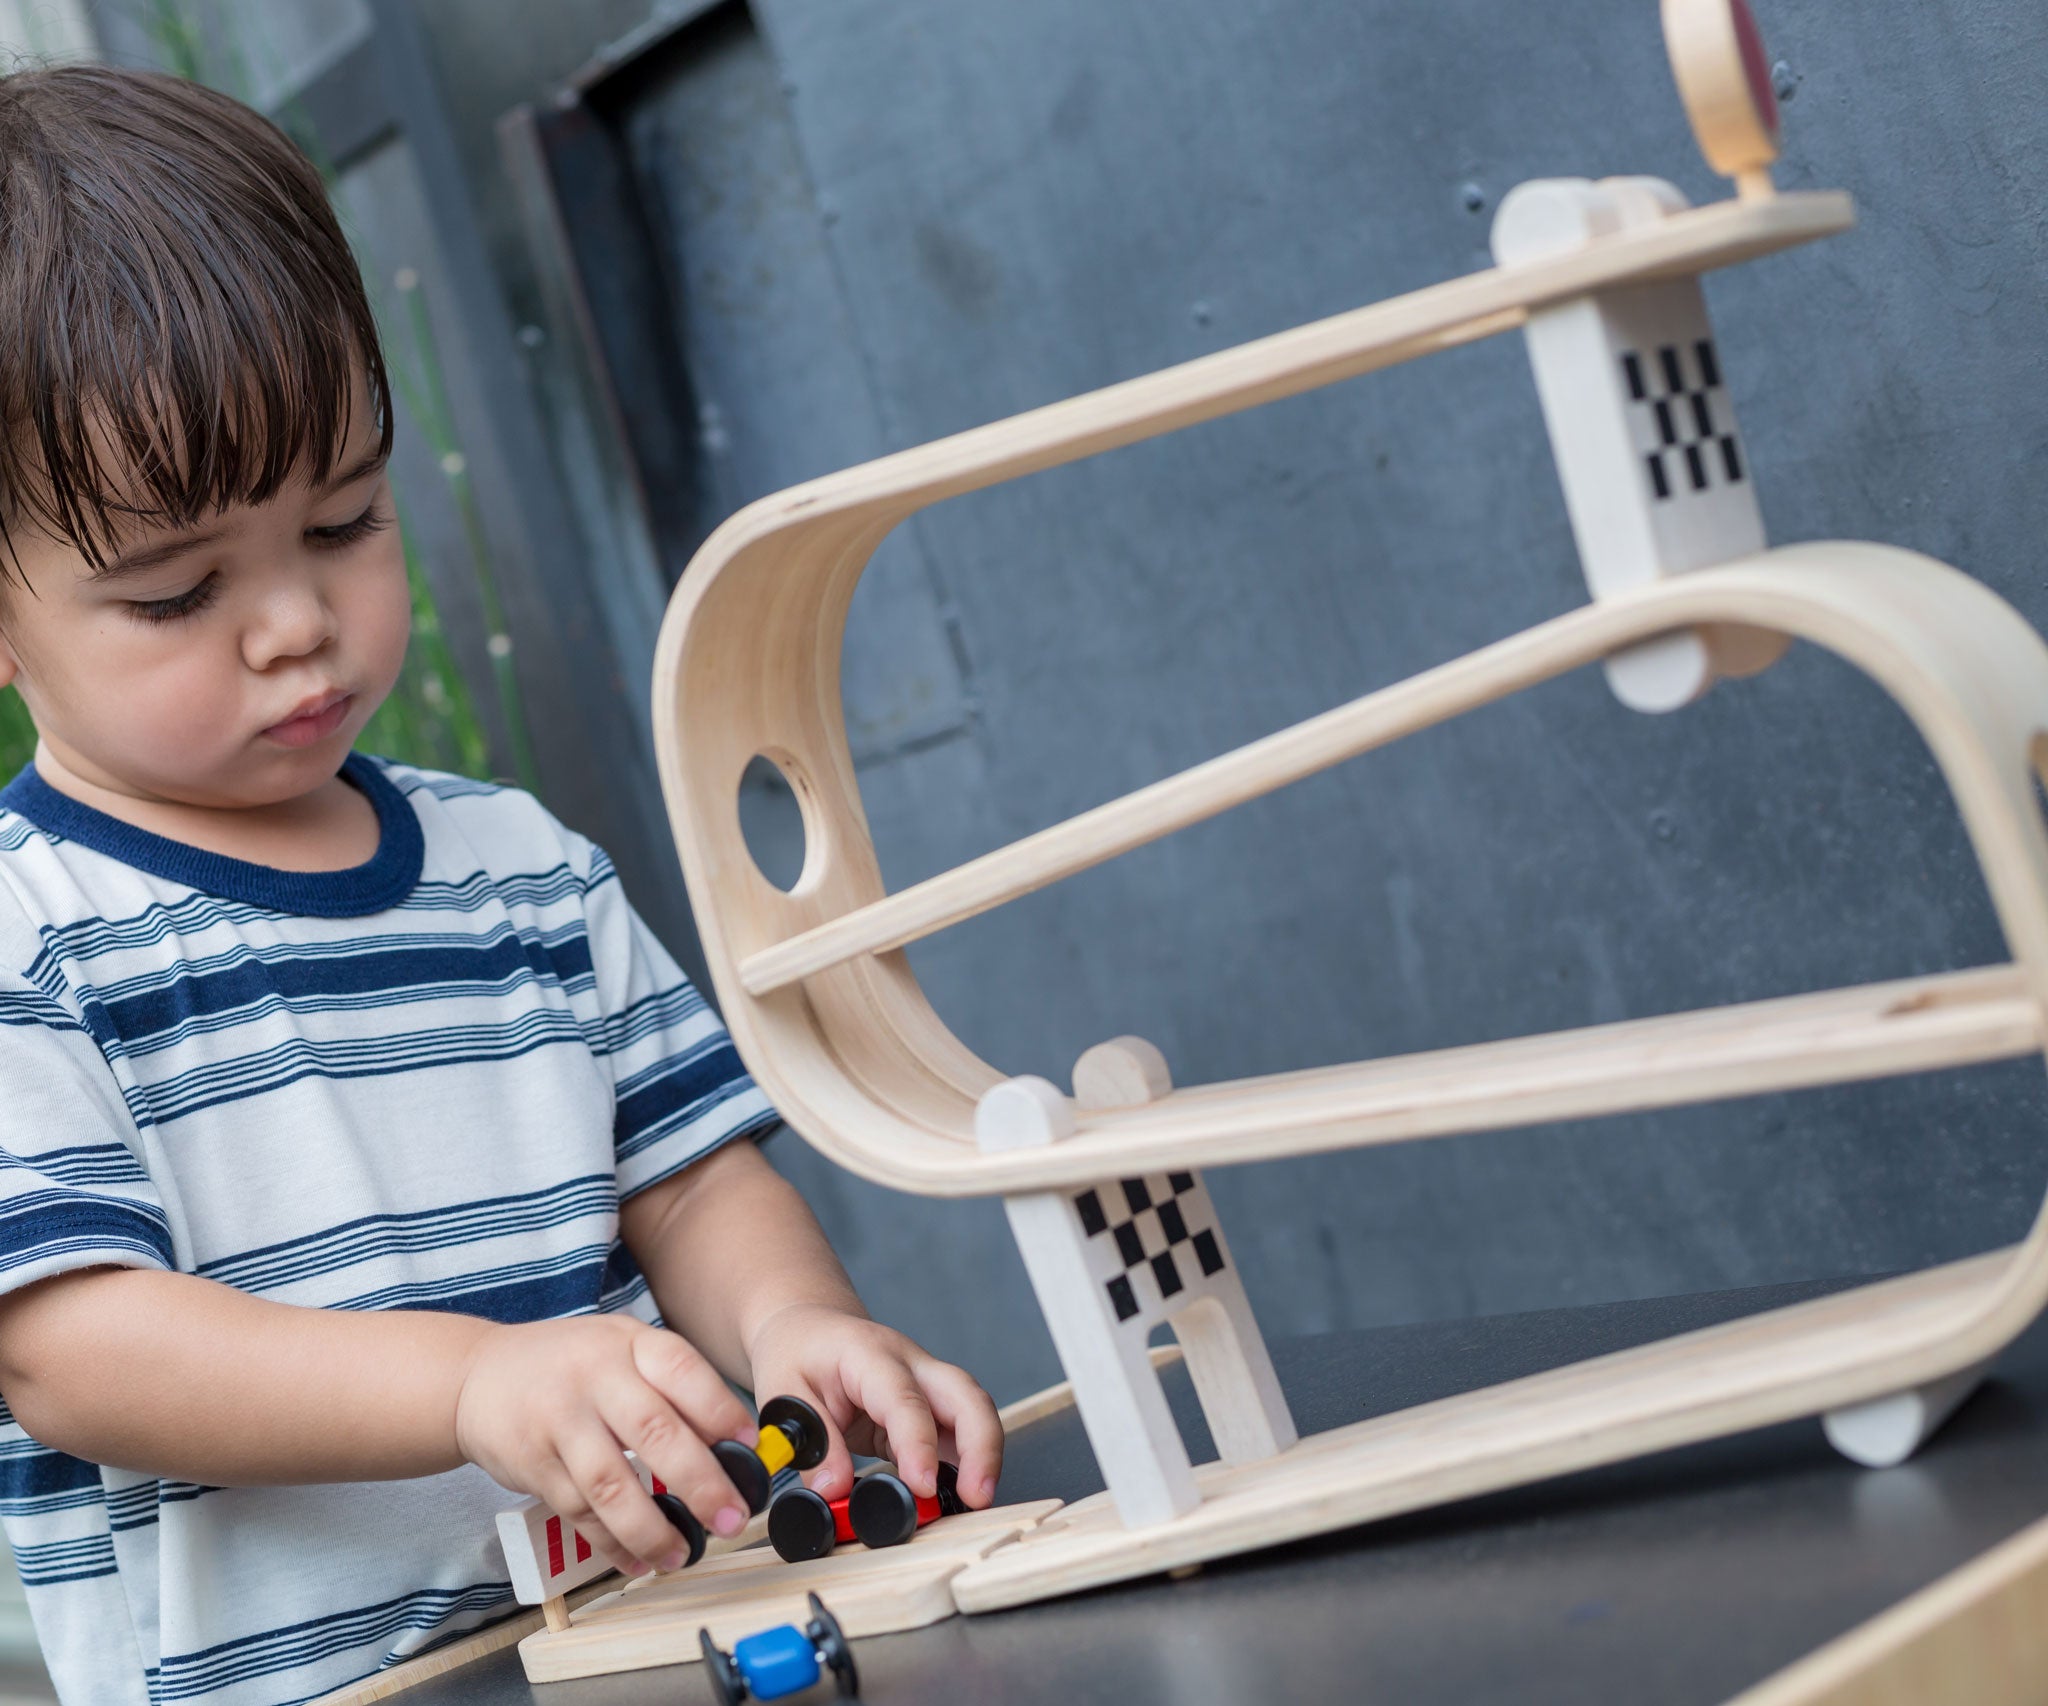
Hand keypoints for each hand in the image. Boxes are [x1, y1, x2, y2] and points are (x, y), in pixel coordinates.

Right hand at [454, 1315, 756, 1574]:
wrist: (477, 1375)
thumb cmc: (569, 1364)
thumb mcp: (620, 1347)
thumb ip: (669, 1382)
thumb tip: (732, 1441)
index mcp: (627, 1343)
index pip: (683, 1372)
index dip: (721, 1412)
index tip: (752, 1449)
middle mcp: (594, 1378)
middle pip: (654, 1433)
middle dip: (701, 1483)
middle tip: (731, 1518)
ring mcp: (560, 1422)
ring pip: (612, 1484)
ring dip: (653, 1528)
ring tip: (683, 1553)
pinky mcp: (533, 1465)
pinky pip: (579, 1512)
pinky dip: (611, 1543)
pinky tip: (637, 1559)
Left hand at [743, 1304, 1003, 1508]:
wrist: (807, 1327)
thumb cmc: (796, 1352)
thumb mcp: (783, 1393)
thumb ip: (814, 1444)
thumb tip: (835, 1492)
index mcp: (869, 1354)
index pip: (905, 1399)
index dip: (919, 1443)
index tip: (923, 1485)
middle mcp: (910, 1363)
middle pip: (965, 1395)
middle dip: (981, 1446)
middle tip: (978, 1495)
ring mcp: (926, 1381)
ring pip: (974, 1410)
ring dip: (982, 1455)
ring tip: (976, 1500)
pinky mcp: (929, 1406)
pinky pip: (960, 1429)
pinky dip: (968, 1460)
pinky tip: (961, 1491)